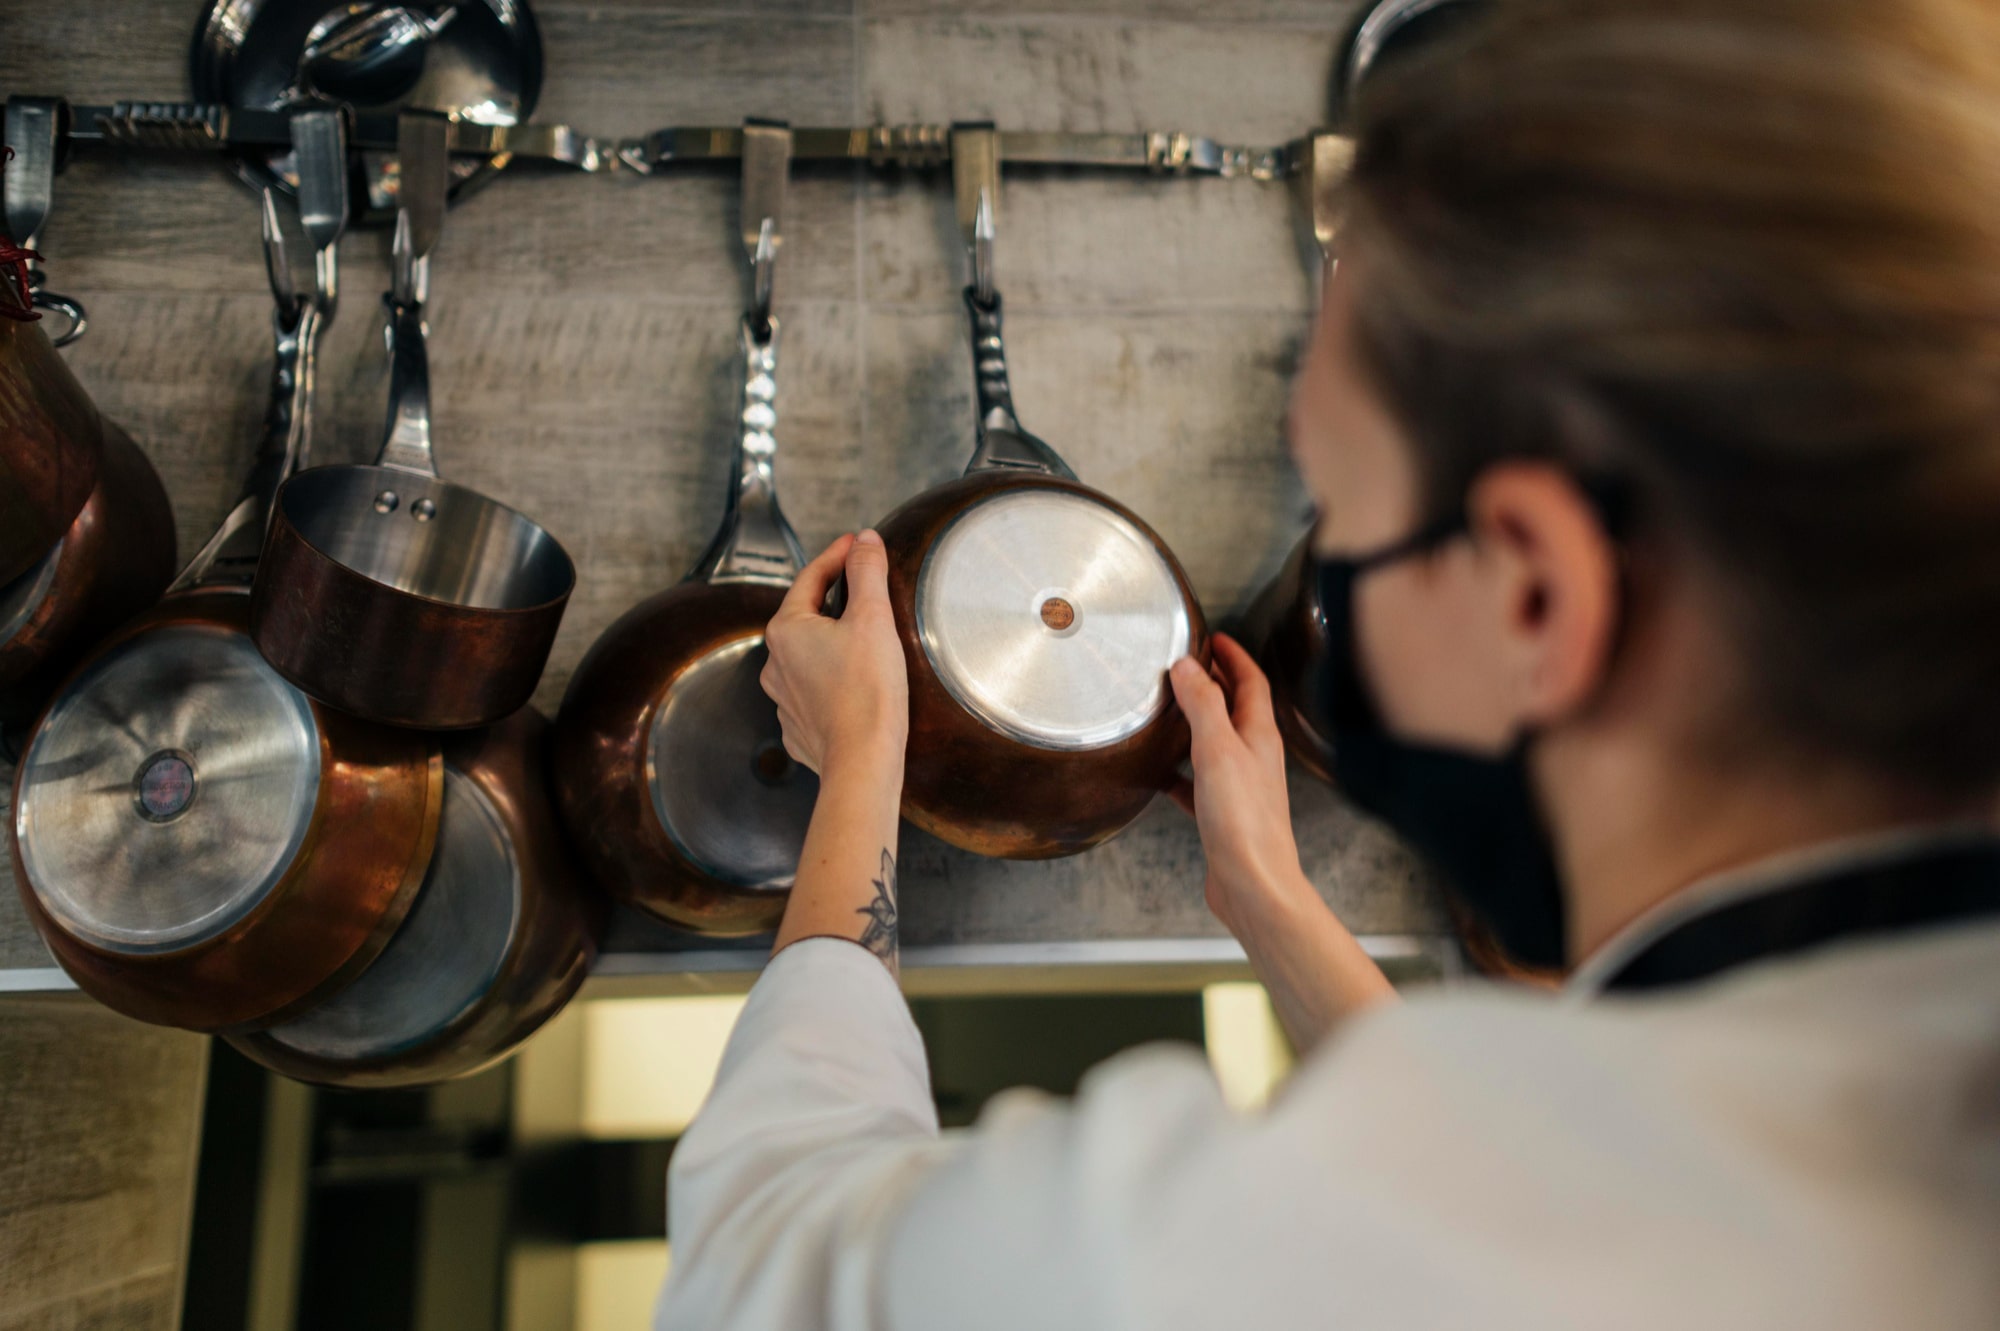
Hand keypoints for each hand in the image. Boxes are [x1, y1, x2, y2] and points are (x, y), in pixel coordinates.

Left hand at [762, 531, 909, 778]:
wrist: (862, 762)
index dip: (836, 556)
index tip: (856, 545)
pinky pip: (812, 694)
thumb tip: (863, 539)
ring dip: (829, 645)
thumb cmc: (868, 691)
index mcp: (786, 630)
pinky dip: (830, 683)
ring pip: (807, 658)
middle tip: (861, 589)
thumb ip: (866, 572)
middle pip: (805, 618)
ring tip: (861, 642)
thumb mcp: (873, 618)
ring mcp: (783, 700)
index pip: (811, 578)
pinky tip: (852, 686)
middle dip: (832, 601)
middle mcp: (774, 664)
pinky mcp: (797, 729)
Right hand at [1169, 634, 1311, 934]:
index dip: (1234, 657)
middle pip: (1236, 710)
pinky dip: (1179, 772)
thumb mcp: (1218, 750)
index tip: (1215, 638)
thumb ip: (1202, 705)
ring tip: (1169, 710)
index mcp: (1259, 737)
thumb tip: (1187, 666)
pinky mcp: (1222, 815)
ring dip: (1196, 724)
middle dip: (1215, 684)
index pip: (1251, 683)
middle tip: (1189, 665)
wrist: (1254, 883)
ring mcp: (1240, 787)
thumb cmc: (1244, 822)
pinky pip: (1197, 783)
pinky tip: (1159, 774)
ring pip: (1216, 744)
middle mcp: (1254, 759)